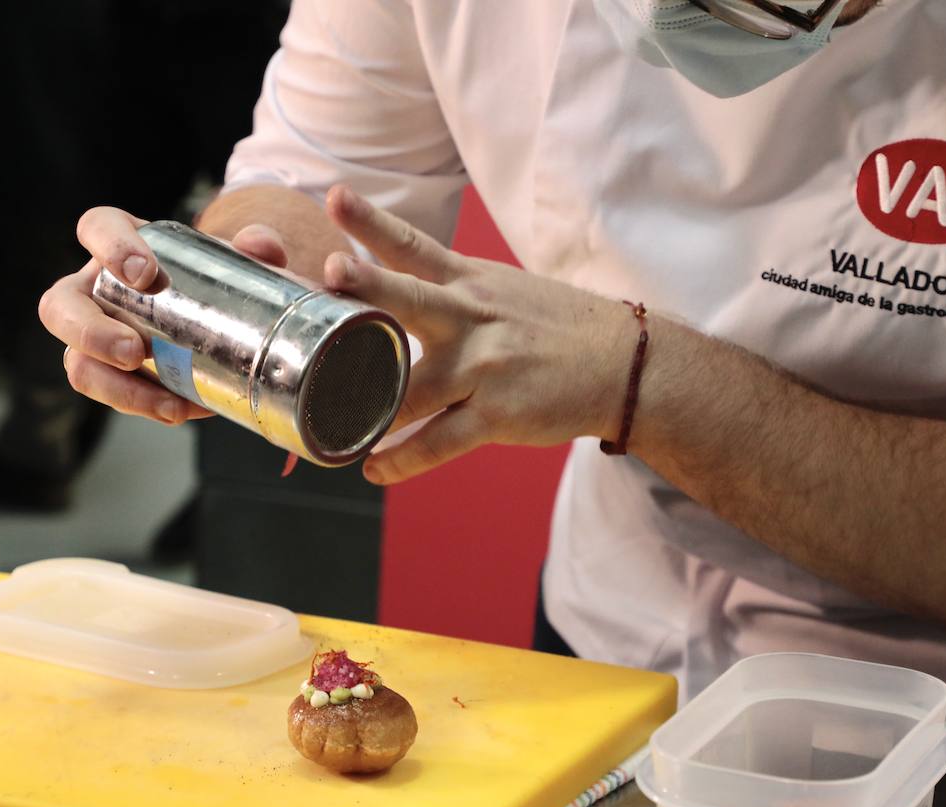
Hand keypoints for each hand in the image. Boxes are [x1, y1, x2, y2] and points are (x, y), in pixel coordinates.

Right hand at [37, 207, 289, 424]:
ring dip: (115, 387)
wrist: (222, 315)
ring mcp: (94, 333)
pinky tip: (183, 410)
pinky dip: (145, 405)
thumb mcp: (238, 260)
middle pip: (60, 305)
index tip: (145, 275)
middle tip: (135, 352)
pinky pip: (109, 393)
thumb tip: (262, 246)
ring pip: (76, 362)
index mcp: (120, 241)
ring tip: (166, 404)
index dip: (110, 247)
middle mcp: (94, 287)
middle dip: (91, 332)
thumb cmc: (215, 277)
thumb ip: (256, 247)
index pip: (97, 227)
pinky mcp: (109, 372)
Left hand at [319, 185, 633, 484]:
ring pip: (412, 385)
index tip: (335, 198)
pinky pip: (438, 440)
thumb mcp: (502, 290)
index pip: (412, 245)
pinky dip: (402, 459)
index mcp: (469, 282)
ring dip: (366, 403)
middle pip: (410, 298)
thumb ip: (449, 288)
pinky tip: (374, 468)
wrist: (622, 364)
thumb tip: (392, 292)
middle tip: (331, 271)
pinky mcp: (496, 413)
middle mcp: (470, 317)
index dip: (371, 222)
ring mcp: (481, 366)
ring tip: (323, 419)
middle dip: (368, 285)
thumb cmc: (554, 328)